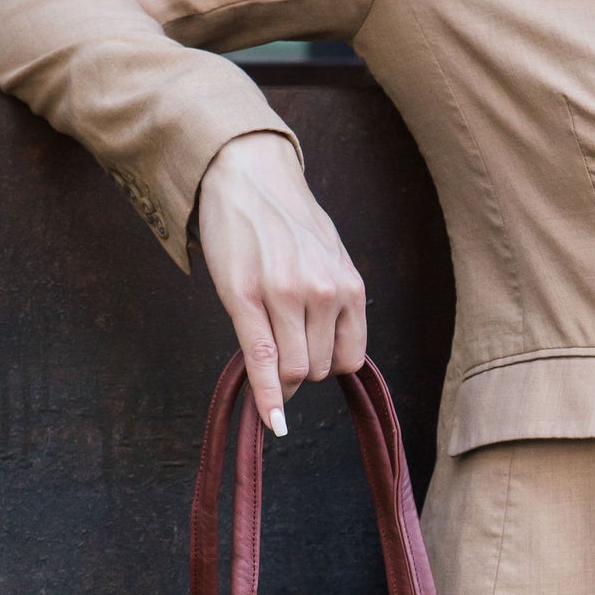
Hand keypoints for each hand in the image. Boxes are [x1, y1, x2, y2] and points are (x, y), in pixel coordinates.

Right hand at [195, 130, 366, 433]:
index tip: (309, 352)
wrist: (248, 174)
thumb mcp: (330, 257)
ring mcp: (285, 296)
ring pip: (291, 371)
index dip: (327, 365)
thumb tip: (333, 354)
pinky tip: (271, 420)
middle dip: (298, 366)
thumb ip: (336, 302)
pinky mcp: (245, 298)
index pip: (349, 360)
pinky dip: (267, 397)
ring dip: (278, 372)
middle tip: (279, 335)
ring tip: (264, 337)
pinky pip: (262, 361)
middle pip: (316, 370)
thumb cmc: (288, 219)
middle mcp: (324, 293)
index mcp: (349, 286)